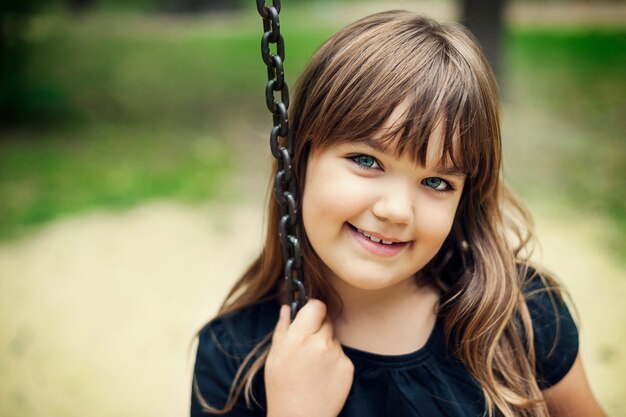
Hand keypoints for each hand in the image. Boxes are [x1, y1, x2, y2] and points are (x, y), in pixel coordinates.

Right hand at [265, 300, 353, 416]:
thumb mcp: (275, 356)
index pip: (316, 305)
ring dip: (326, 346)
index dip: (313, 309)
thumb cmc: (282, 388)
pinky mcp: (348, 367)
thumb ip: (283, 327)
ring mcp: (336, 354)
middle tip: (307, 347)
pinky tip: (322, 376)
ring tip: (313, 367)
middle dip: (318, 329)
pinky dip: (334, 361)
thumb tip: (287, 306)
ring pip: (334, 338)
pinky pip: (341, 354)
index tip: (309, 316)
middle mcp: (320, 342)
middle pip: (326, 320)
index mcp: (298, 337)